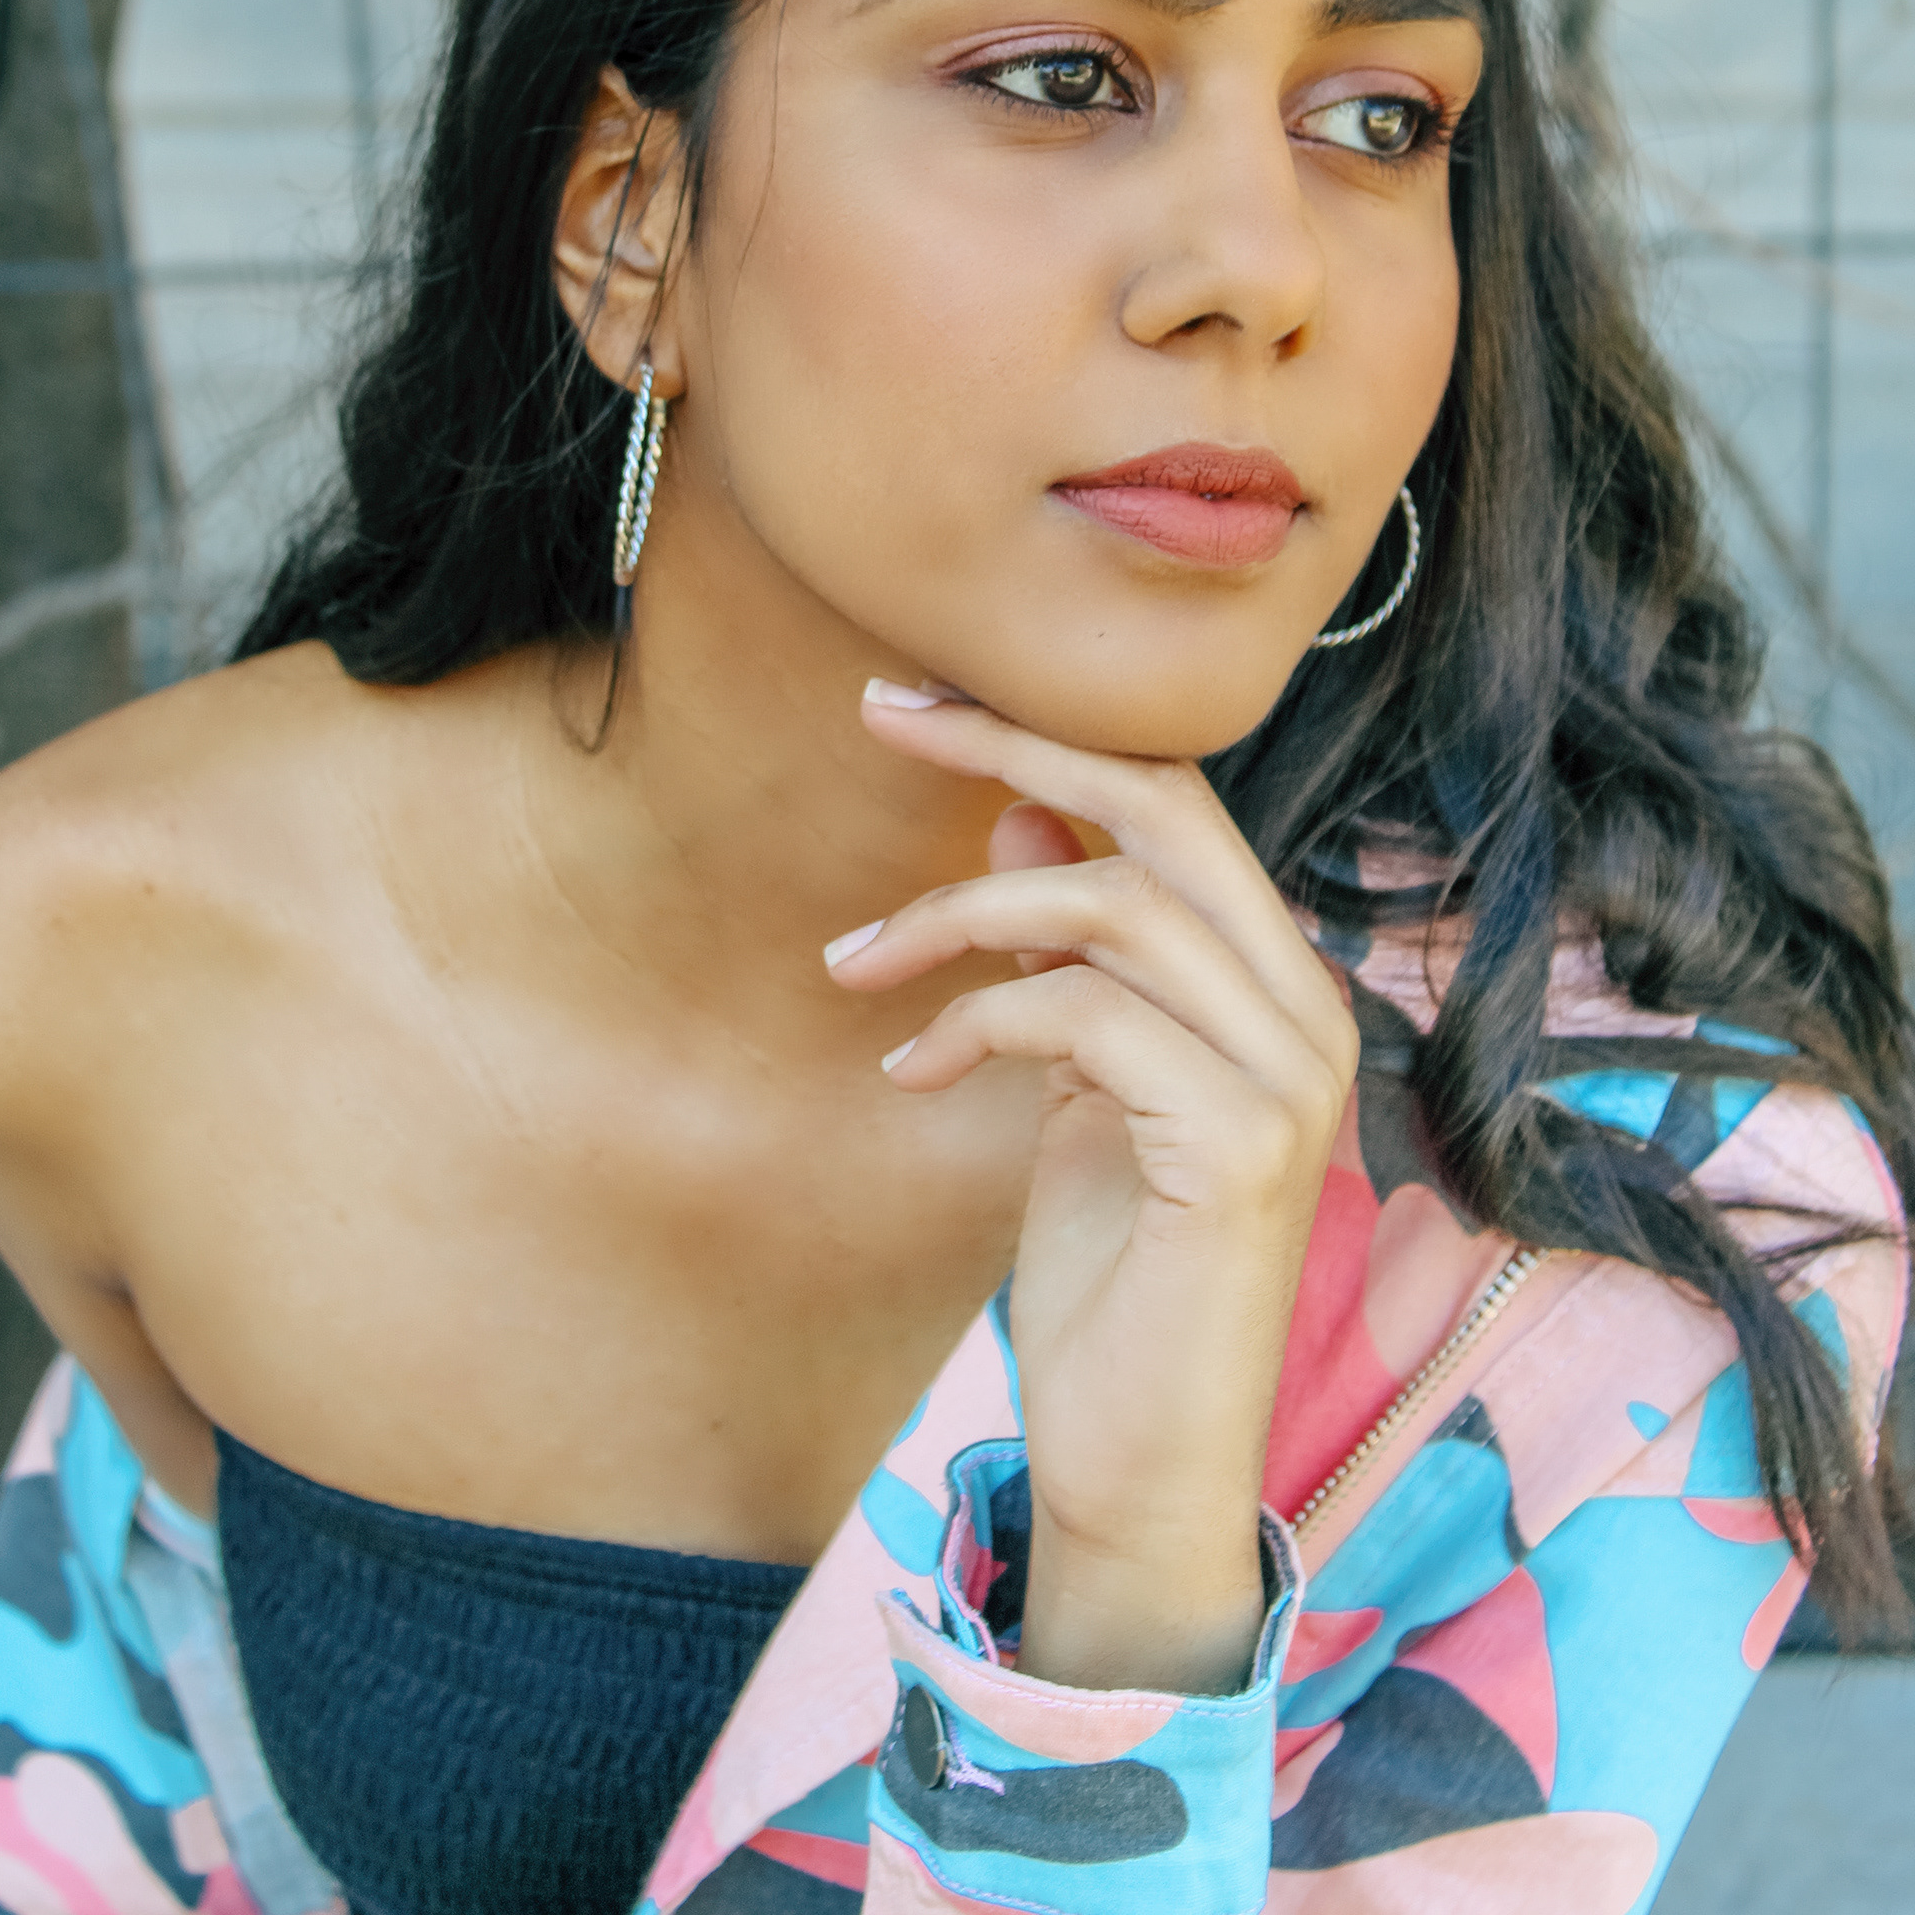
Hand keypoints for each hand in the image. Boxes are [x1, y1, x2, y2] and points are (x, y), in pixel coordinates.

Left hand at [830, 684, 1358, 1695]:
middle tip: (883, 714)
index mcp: (1273, 984)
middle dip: (1014, 742)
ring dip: (955, 914)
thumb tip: (1029, 806)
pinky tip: (913, 1070)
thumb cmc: (1111, 1278)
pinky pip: (1085, 1014)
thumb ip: (1074, 951)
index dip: (1050, 733)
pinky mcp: (1241, 1143)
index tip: (918, 699)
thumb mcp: (1077, 1081)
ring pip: (1111, 905)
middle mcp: (1306, 1009)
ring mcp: (1288, 1074)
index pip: (1179, 802)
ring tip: (856, 965)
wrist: (1141, 1463)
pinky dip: (977, 1019)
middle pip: (1166, 809)